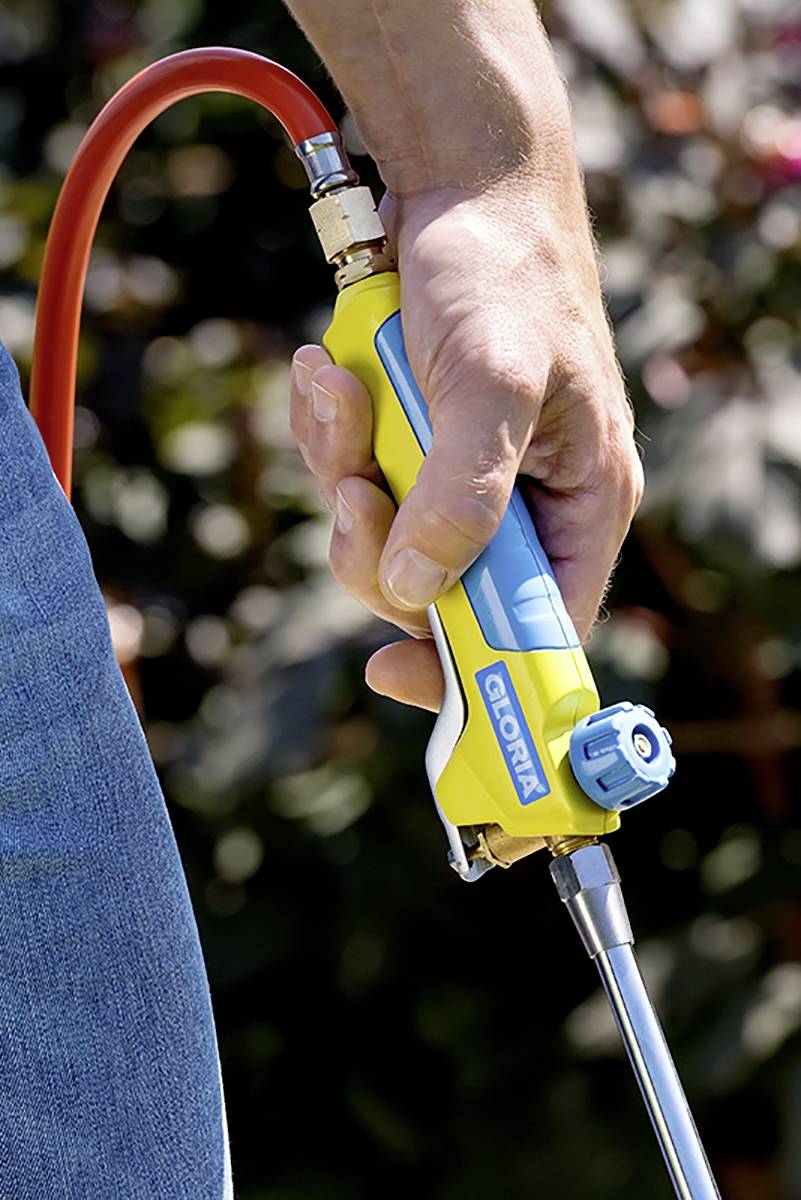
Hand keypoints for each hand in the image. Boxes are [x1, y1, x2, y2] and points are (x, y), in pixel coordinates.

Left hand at [290, 183, 642, 711]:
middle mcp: (525, 506)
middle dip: (377, 547)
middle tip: (354, 488)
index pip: (537, 630)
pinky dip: (330, 437)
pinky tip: (329, 375)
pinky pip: (356, 481)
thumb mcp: (494, 379)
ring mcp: (463, 478)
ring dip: (342, 473)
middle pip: (438, 596)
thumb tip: (416, 590)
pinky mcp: (413, 446)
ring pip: (383, 538)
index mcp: (580, 506)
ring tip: (341, 391)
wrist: (459, 185)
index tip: (389, 671)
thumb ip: (464, 492)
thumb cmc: (503, 271)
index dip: (470, 670)